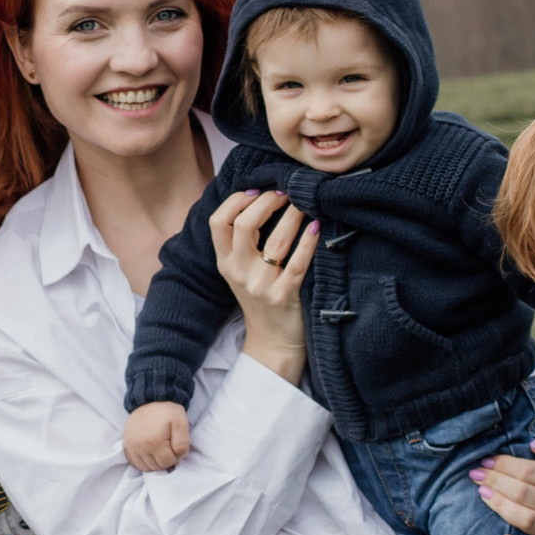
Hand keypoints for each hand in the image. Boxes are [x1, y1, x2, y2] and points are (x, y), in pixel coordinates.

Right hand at [125, 399, 192, 472]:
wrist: (150, 399)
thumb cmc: (168, 411)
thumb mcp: (181, 423)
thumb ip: (182, 443)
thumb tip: (178, 456)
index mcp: (154, 442)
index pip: (167, 462)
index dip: (175, 456)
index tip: (175, 445)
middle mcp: (140, 447)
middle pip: (156, 467)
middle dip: (165, 460)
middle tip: (169, 447)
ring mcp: (131, 446)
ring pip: (145, 467)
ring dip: (155, 462)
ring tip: (160, 449)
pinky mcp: (126, 444)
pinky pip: (134, 462)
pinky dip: (143, 462)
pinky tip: (150, 453)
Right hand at [208, 188, 318, 387]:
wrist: (271, 344)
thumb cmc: (260, 300)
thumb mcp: (240, 272)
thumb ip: (240, 243)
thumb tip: (256, 199)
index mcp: (224, 263)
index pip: (218, 221)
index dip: (236, 200)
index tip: (256, 190)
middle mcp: (238, 273)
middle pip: (244, 225)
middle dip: (267, 201)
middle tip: (285, 192)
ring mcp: (260, 286)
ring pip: (276, 241)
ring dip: (293, 215)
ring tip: (305, 203)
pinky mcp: (284, 297)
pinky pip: (299, 263)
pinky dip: (309, 241)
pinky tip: (316, 227)